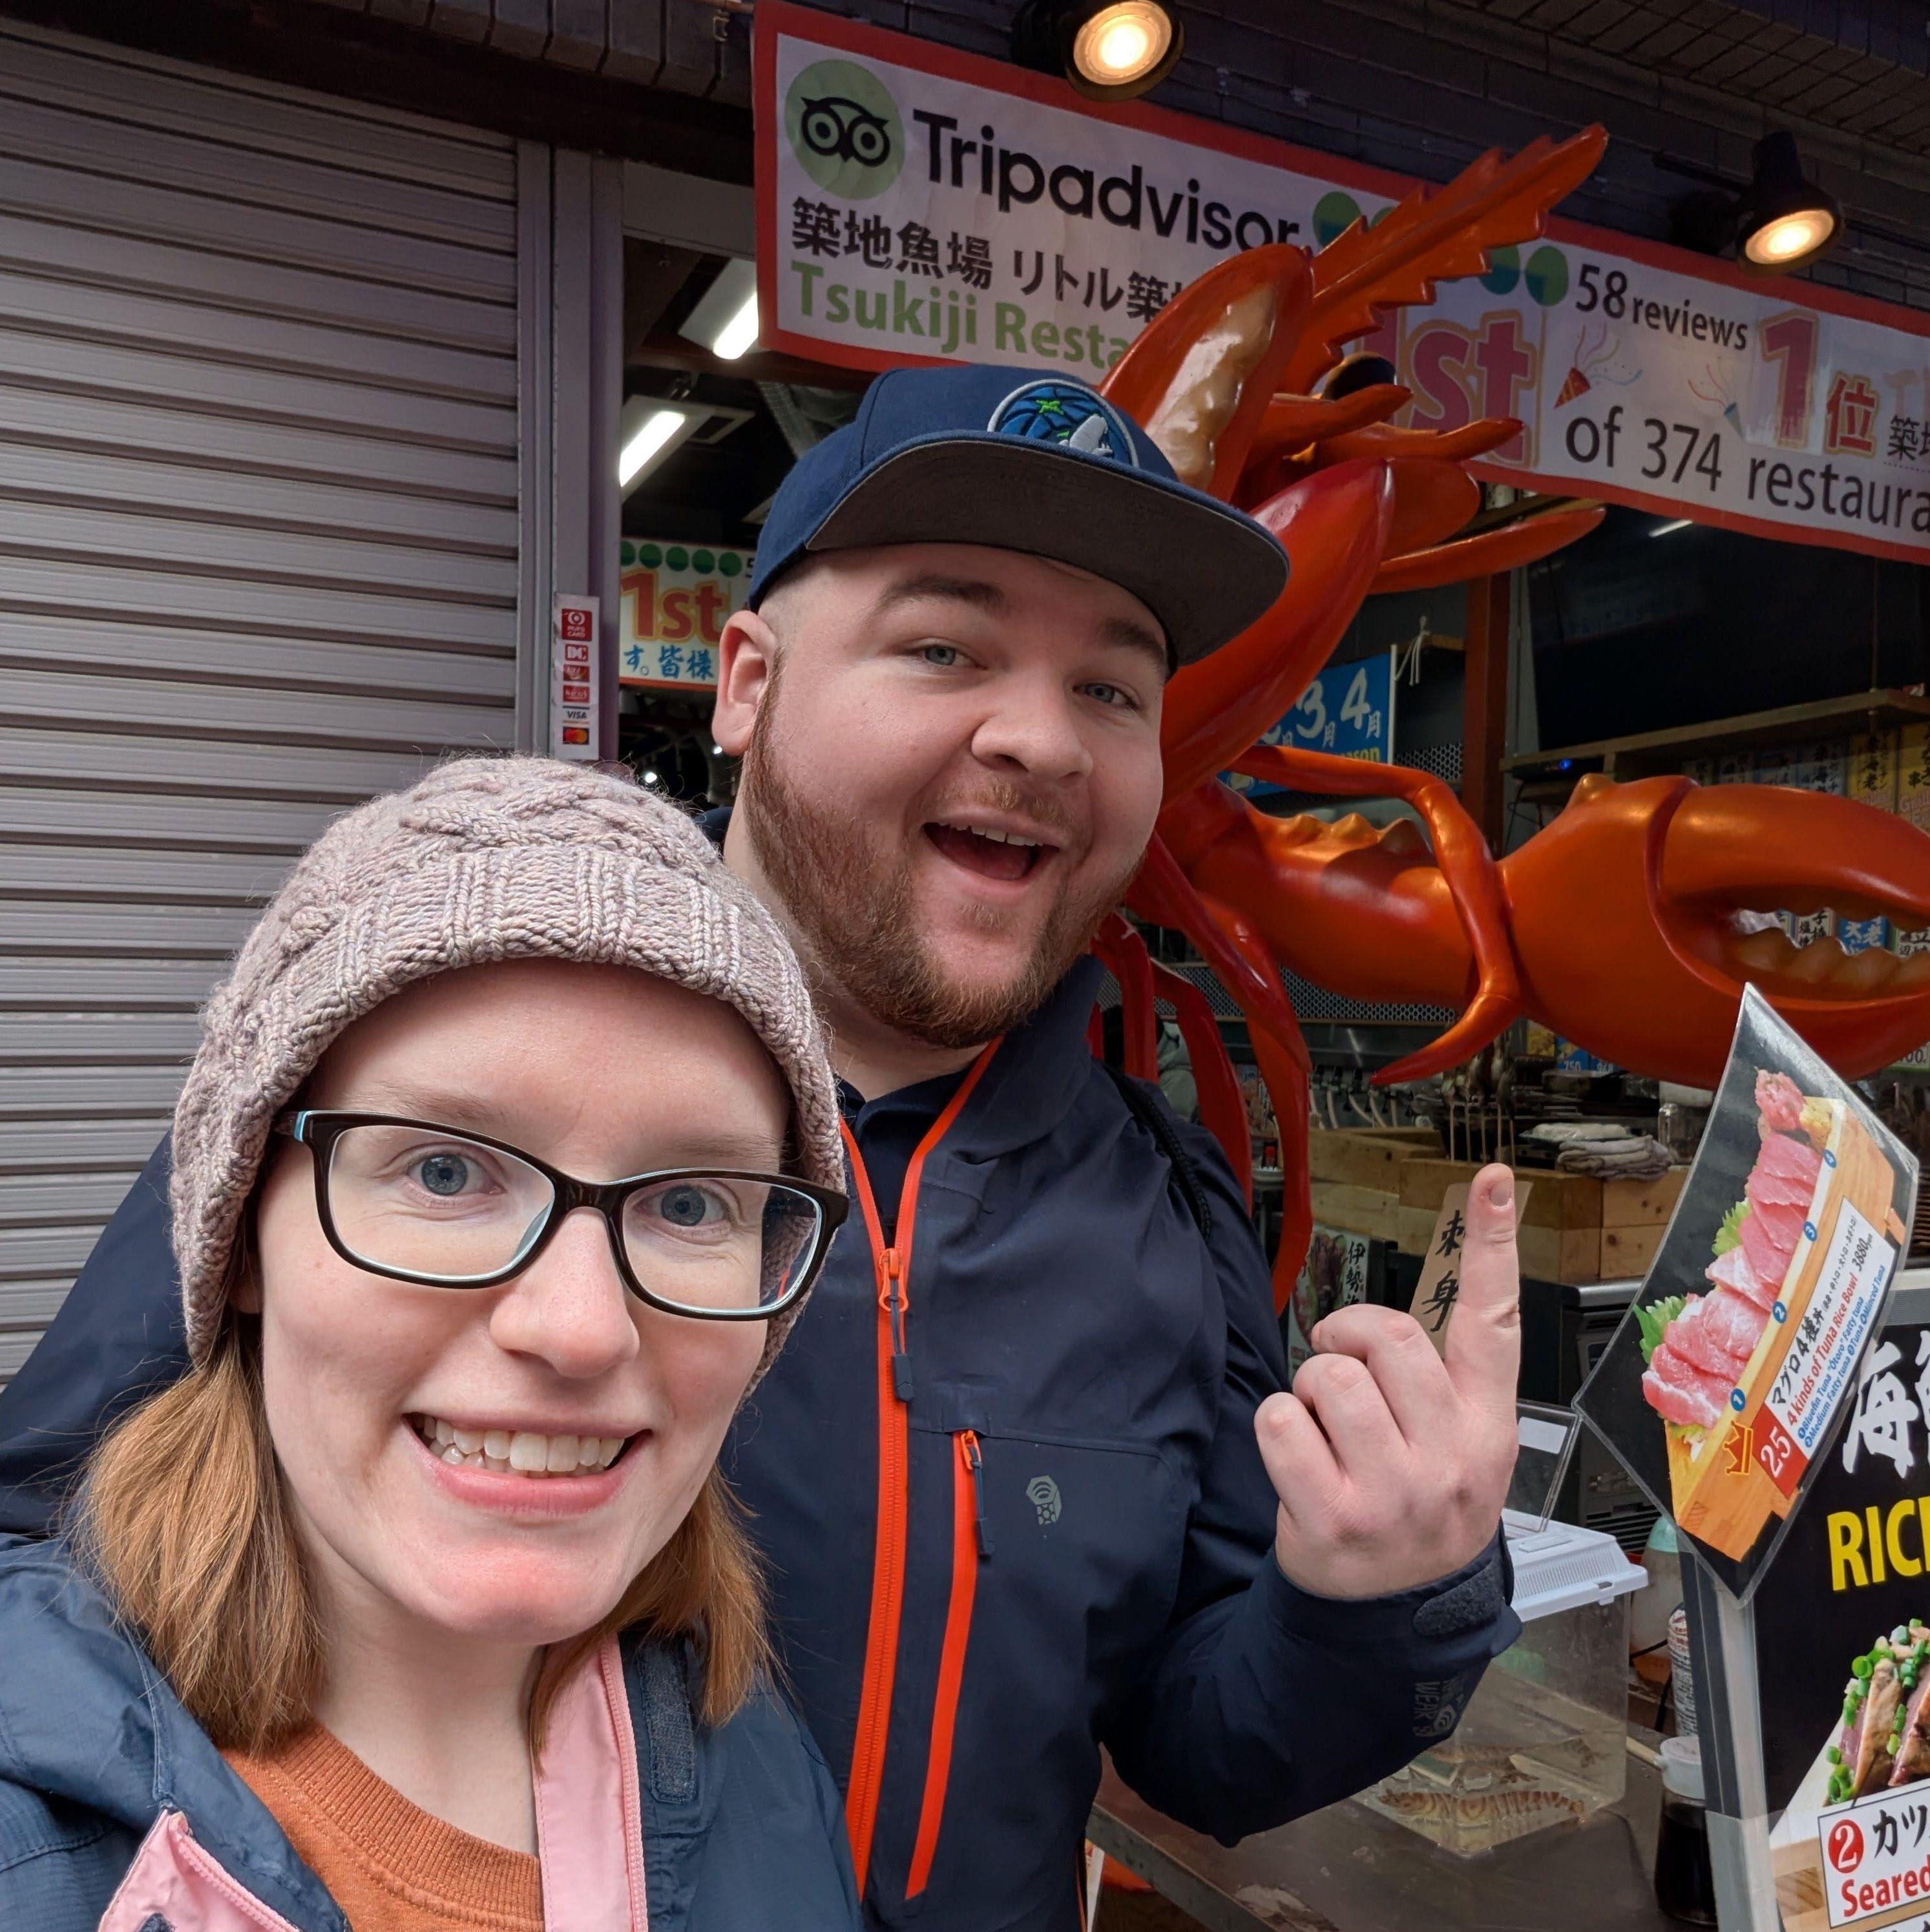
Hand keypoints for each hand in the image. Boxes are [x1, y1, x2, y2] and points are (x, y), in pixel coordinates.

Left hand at [1258, 1165, 1519, 1598]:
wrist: (1388, 1619)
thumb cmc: (1413, 1515)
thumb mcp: (1455, 1454)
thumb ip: (1439, 1384)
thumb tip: (1392, 1316)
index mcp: (1486, 1431)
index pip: (1494, 1326)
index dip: (1494, 1247)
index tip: (1490, 1180)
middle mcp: (1450, 1460)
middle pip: (1390, 1336)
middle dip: (1346, 1335)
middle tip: (1337, 1363)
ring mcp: (1394, 1493)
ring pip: (1329, 1375)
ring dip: (1310, 1387)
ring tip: (1324, 1430)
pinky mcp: (1332, 1519)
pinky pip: (1281, 1420)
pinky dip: (1276, 1427)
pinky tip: (1298, 1462)